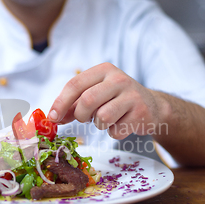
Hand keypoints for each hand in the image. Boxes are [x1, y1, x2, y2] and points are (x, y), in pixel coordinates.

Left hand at [48, 63, 164, 138]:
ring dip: (99, 124)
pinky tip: (122, 124)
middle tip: (85, 119)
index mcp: (103, 70)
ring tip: (107, 119)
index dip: (60, 103)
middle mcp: (118, 79)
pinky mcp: (141, 113)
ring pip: (102, 117)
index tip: (52, 118)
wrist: (152, 106)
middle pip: (87, 100)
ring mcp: (132, 95)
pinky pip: (116, 130)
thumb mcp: (95, 96)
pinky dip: (114, 132)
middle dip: (81, 115)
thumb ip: (73, 105)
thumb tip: (53, 118)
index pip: (75, 84)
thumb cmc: (116, 100)